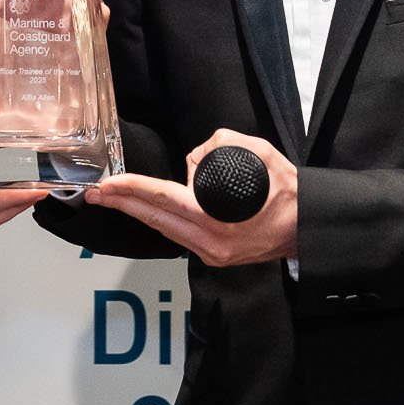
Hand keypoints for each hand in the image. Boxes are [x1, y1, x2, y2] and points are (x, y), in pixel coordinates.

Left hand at [85, 129, 297, 266]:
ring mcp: (209, 253)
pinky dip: (160, 220)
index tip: (110, 183)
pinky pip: (177, 235)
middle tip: (95, 193)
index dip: (133, 189)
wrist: (307, 229)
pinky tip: (146, 210)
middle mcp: (209, 242)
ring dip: (138, 211)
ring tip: (114, 198)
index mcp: (217, 220)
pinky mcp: (212, 257)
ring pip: (163, 229)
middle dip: (122, 203)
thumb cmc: (288, 193)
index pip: (165, 199)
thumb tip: (195, 158)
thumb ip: (220, 147)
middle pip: (155, 219)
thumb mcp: (258, 154)